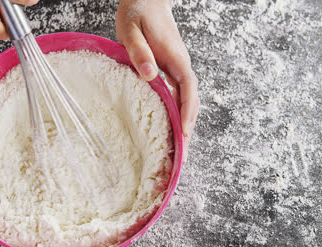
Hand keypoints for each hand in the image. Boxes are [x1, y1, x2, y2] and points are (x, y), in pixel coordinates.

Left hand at [116, 0, 199, 162]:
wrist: (146, 0)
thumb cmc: (138, 12)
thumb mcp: (131, 29)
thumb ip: (139, 51)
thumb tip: (150, 75)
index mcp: (175, 58)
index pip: (188, 89)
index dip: (187, 112)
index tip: (184, 133)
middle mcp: (180, 67)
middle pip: (190, 101)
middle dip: (187, 127)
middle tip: (180, 155)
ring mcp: (176, 69)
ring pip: (184, 101)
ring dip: (181, 123)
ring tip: (175, 150)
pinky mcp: (168, 71)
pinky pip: (175, 97)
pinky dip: (173, 114)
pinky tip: (166, 128)